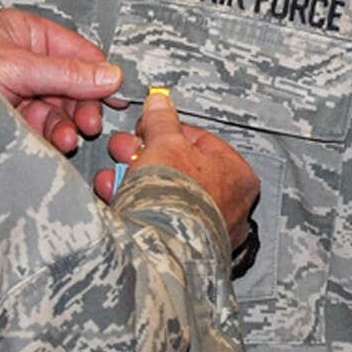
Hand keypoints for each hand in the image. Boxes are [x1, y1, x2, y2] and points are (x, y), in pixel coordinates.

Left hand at [0, 6, 123, 154]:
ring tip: (70, 136)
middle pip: (70, 82)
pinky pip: (41, 125)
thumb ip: (65, 73)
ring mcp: (16, 89)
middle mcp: (22, 58)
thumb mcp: (16, 67)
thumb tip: (111, 74)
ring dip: (68, 123)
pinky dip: (51, 135)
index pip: (75, 49)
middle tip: (91, 122)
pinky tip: (55, 142)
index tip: (116, 95)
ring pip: (57, 107)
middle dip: (82, 104)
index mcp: (24, 32)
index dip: (97, 73)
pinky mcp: (8, 117)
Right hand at [95, 87, 258, 252]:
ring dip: (133, 179)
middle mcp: (231, 206)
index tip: (145, 129)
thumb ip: (162, 119)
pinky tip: (115, 196)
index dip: (165, 131)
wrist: (161, 248)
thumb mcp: (165, 142)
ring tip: (114, 176)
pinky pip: (157, 217)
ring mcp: (207, 230)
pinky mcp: (183, 248)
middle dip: (143, 155)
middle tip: (124, 149)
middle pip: (179, 167)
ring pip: (165, 193)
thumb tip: (159, 103)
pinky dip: (135, 204)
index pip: (199, 140)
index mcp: (238, 175)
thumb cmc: (177, 196)